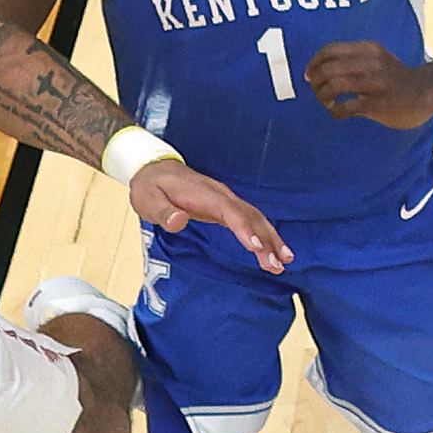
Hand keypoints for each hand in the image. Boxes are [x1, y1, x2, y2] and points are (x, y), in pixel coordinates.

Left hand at [126, 156, 292, 270]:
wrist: (155, 168)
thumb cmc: (151, 187)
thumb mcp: (149, 200)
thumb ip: (164, 212)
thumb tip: (179, 221)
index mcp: (203, 194)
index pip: (229, 211)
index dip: (244, 228)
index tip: (256, 247)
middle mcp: (220, 195)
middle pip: (249, 216)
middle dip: (266, 239)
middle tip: (277, 265)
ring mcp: (225, 200)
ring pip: (254, 218)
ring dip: (271, 238)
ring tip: (284, 261)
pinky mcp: (225, 207)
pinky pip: (249, 219)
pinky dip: (264, 234)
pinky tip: (273, 249)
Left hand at [301, 41, 432, 128]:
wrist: (425, 92)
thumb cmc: (396, 78)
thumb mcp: (378, 58)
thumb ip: (355, 58)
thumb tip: (321, 67)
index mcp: (368, 49)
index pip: (331, 50)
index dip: (314, 62)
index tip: (309, 74)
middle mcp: (370, 63)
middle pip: (329, 68)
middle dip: (315, 81)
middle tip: (315, 90)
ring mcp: (374, 84)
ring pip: (334, 85)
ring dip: (322, 95)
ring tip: (325, 102)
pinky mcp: (377, 104)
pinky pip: (346, 107)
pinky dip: (335, 111)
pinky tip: (336, 112)